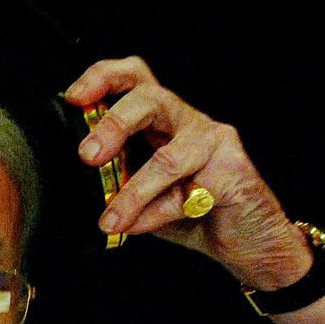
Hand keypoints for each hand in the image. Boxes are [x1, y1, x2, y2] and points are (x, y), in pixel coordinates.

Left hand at [65, 57, 310, 290]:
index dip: (102, 78)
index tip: (74, 97)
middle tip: (87, 155)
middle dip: (113, 124)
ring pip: (167, 157)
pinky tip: (135, 228)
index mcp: (163, 120)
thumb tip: (78, 184)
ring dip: (131, 192)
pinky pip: (186, 193)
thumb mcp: (144, 196)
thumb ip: (117, 182)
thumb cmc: (196, 214)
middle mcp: (189, 122)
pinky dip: (154, 214)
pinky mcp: (233, 173)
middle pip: (151, 97)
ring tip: (110, 219)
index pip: (134, 78)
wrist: (251, 245)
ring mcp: (215, 143)